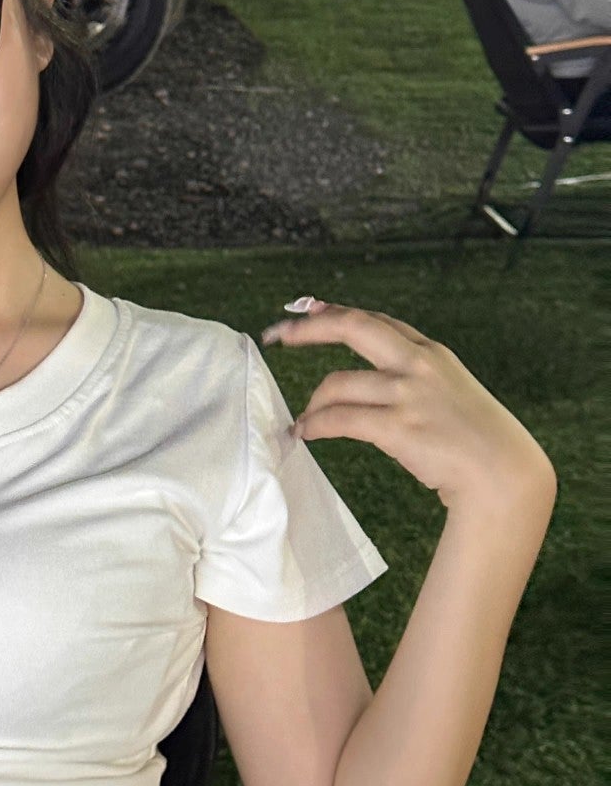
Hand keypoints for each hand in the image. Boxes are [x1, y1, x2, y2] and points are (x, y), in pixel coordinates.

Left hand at [260, 301, 557, 516]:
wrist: (506, 475)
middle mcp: (418, 364)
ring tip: (303, 420)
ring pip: (338, 383)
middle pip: (353, 326)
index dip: (338, 313)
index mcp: (431, 353)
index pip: (377, 321)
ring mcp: (408, 394)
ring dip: (312, 403)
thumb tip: (378, 377)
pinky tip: (305, 432)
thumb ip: (418, 377)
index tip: (308, 310)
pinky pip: (340, 419)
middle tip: (279, 335)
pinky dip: (315, 425)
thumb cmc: (480, 441)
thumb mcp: (453, 391)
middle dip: (309, 327)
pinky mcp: (399, 427)